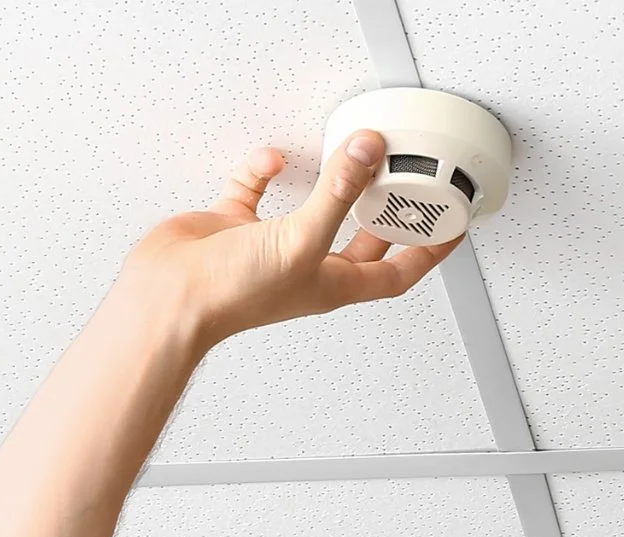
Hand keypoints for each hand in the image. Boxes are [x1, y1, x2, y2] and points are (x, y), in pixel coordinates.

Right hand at [118, 133, 463, 346]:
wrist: (171, 298)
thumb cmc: (236, 293)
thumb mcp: (302, 238)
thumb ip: (338, 192)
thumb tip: (369, 151)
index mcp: (334, 285)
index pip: (398, 273)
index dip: (429, 253)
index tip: (452, 228)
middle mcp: (307, 268)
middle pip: (361, 243)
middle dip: (387, 216)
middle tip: (410, 184)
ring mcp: (272, 248)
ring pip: (313, 213)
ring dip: (331, 186)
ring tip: (353, 156)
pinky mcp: (236, 229)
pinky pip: (256, 194)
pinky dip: (264, 172)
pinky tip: (273, 159)